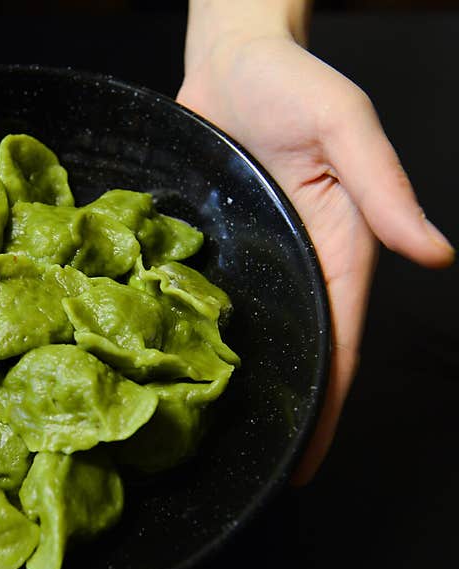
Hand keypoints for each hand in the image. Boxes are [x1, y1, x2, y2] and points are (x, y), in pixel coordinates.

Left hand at [177, 33, 453, 483]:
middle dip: (286, 411)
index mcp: (339, 247)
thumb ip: (385, 187)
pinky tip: (179, 370)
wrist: (229, 59)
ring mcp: (255, 257)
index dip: (326, 405)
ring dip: (243, 384)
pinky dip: (200, 337)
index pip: (339, 342)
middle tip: (253, 466)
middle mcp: (298, 262)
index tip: (305, 462)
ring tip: (215, 437)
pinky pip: (208, 301)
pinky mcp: (216, 245)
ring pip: (255, 335)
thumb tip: (437, 252)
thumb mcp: (345, 125)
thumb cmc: (292, 81)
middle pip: (298, 351)